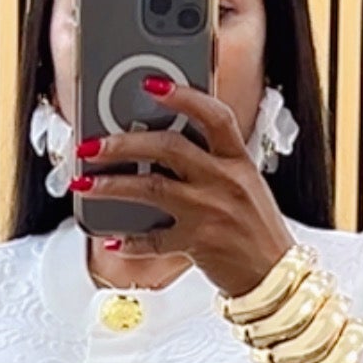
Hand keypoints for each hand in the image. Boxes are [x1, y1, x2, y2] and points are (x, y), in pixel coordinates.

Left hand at [70, 79, 295, 296]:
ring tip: (86, 183)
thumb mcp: (246, 185)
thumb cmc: (258, 231)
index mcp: (238, 161)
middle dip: (124, 143)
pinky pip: (153, 240)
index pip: (213, 115)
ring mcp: (210, 212)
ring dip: (112, 185)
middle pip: (168, 147)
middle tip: (93, 144)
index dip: (182, 95)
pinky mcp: (198, 244)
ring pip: (152, 188)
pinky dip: (129, 241)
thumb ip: (214, 163)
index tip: (151, 85)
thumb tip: (167, 146)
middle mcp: (225, 181)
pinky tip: (111, 239)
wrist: (276, 277)